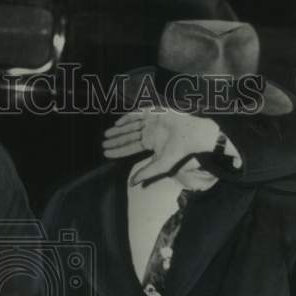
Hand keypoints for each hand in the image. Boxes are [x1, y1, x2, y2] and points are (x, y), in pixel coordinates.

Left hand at [103, 109, 240, 184]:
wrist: (192, 136)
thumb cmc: (179, 152)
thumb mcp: (160, 165)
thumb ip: (145, 173)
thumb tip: (131, 184)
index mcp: (149, 143)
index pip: (130, 147)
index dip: (118, 150)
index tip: (106, 153)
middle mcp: (149, 132)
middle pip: (128, 136)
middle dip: (115, 140)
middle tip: (103, 143)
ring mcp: (151, 121)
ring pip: (131, 125)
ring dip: (118, 130)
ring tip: (106, 135)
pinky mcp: (155, 112)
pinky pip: (138, 114)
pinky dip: (128, 117)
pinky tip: (118, 123)